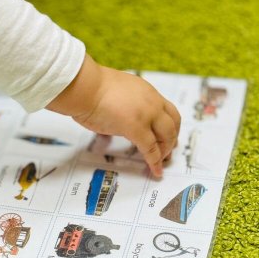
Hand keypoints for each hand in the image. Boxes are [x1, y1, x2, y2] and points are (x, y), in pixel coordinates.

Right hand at [48, 55, 180, 176]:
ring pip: (167, 136)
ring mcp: (146, 114)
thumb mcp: (117, 94)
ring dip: (165, 151)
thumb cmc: (90, 89)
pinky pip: (151, 148)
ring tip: (161, 163)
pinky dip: (154, 161)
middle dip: (172, 141)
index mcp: (147, 92)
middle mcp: (151, 102)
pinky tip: (154, 170)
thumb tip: (119, 122)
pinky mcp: (136, 128)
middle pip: (173, 124)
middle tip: (168, 154)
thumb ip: (124, 106)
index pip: (168, 111)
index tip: (170, 137)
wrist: (85, 87)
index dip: (172, 126)